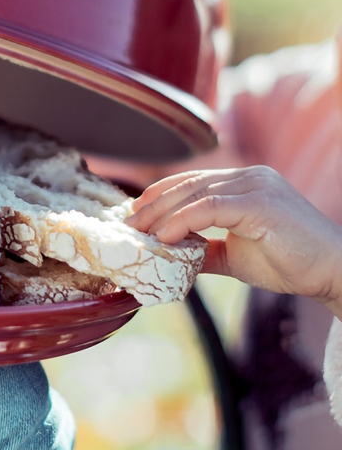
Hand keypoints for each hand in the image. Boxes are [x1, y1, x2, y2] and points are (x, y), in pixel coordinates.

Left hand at [127, 166, 341, 318]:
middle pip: (187, 184)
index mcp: (244, 182)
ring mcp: (256, 185)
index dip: (158, 196)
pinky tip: (165, 236)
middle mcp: (249, 176)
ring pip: (195, 193)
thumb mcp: (234, 255)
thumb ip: (204, 250)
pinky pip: (210, 207)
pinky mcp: (260, 202)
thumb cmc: (289, 262)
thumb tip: (169, 256)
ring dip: (161, 214)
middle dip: (152, 205)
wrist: (332, 273)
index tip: (133, 215)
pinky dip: (182, 220)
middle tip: (127, 225)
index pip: (190, 181)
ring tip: (139, 233)